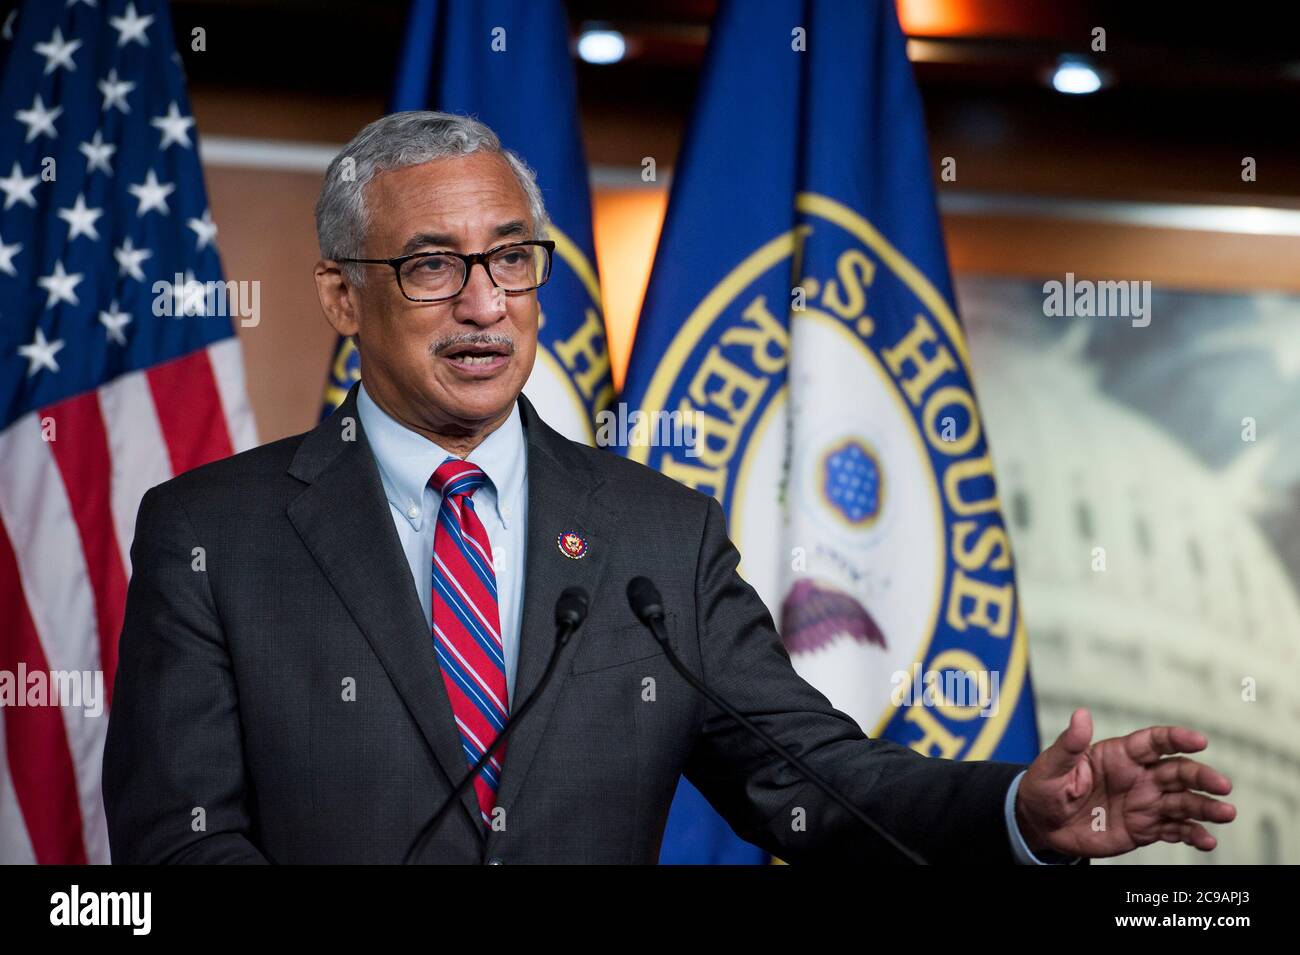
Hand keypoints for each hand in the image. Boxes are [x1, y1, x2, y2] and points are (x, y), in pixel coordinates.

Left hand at [1015, 708, 1235, 858]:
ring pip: (1183, 802)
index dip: (1177, 739)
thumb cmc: (1045, 787)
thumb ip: (1069, 744)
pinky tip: (1207, 841)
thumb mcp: (1052, 765)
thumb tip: (1081, 714)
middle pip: (1178, 772)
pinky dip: (1192, 835)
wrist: (1043, 823)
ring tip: (1226, 813)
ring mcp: (1145, 803)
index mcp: (1119, 755)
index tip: (1199, 741)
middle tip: (1222, 785)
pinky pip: (1174, 830)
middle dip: (1201, 776)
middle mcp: (1139, 777)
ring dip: (1206, 807)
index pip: (1154, 742)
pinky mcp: (1145, 828)